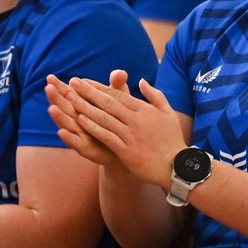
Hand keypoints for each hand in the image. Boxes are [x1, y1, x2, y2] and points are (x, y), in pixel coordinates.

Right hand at [46, 75, 119, 167]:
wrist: (128, 146)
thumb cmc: (120, 120)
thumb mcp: (119, 101)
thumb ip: (116, 87)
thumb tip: (120, 72)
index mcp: (83, 107)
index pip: (68, 94)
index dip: (59, 86)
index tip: (50, 77)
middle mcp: (78, 120)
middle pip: (64, 108)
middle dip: (56, 98)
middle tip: (48, 87)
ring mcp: (81, 135)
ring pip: (67, 125)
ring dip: (58, 117)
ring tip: (51, 108)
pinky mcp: (87, 149)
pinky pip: (76, 144)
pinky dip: (68, 138)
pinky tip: (61, 132)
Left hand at [63, 71, 186, 188]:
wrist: (177, 166)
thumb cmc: (172, 139)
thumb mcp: (168, 112)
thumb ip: (154, 95)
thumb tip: (141, 80)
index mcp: (145, 110)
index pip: (118, 95)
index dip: (99, 87)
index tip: (84, 81)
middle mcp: (136, 120)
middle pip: (108, 103)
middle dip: (88, 92)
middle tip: (72, 83)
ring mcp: (131, 136)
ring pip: (104, 118)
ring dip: (85, 107)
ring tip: (70, 99)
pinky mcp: (126, 151)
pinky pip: (106, 137)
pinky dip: (93, 128)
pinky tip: (80, 121)